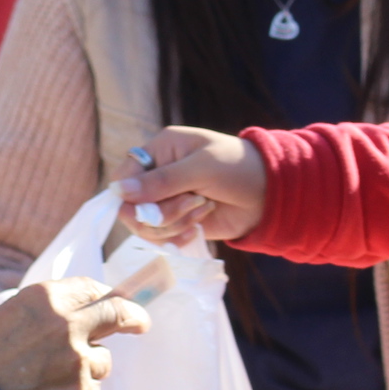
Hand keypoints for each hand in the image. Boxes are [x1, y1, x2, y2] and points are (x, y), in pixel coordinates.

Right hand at [0, 277, 149, 389]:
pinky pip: (91, 389)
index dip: (111, 295)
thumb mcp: (14, 313)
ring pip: (103, 361)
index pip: (94, 289)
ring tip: (52, 373)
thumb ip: (53, 309)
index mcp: (48, 298)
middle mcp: (67, 324)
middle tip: (139, 324)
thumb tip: (91, 311)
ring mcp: (75, 359)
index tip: (125, 302)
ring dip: (88, 366)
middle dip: (133, 318)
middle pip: (118, 314)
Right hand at [115, 128, 267, 246]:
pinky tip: (198, 229)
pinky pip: (161, 238)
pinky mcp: (177, 223)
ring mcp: (167, 202)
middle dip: (160, 212)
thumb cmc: (238, 167)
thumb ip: (161, 182)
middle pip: (130, 207)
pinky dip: (177, 237)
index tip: (145, 207)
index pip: (124, 176)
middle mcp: (158, 176)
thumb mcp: (201, 168)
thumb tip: (118, 191)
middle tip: (192, 204)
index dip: (128, 196)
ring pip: (145, 226)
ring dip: (174, 223)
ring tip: (203, 209)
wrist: (270, 194)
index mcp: (160, 151)